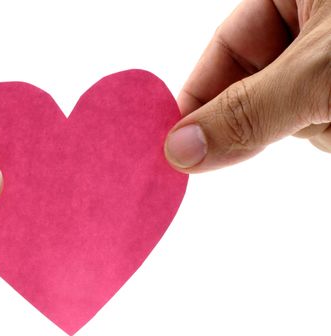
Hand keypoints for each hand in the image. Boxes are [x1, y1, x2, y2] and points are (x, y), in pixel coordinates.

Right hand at [165, 0, 329, 171]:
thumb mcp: (315, 70)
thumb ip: (246, 111)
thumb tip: (180, 149)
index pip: (226, 46)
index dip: (197, 93)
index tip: (176, 141)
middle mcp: (310, 29)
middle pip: (252, 84)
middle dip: (260, 115)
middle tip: (248, 143)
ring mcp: (327, 68)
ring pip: (286, 112)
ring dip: (306, 126)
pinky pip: (316, 127)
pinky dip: (329, 132)